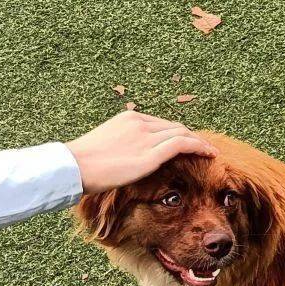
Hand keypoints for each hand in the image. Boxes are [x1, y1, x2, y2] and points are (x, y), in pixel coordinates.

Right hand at [66, 111, 215, 193]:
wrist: (74, 167)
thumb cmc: (82, 163)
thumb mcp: (103, 147)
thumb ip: (120, 147)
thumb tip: (124, 159)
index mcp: (128, 118)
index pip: (160, 124)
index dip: (175, 133)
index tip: (184, 142)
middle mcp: (140, 123)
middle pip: (174, 126)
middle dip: (190, 136)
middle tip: (202, 147)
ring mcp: (146, 136)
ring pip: (182, 134)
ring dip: (198, 142)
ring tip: (210, 151)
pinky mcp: (150, 153)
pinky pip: (182, 145)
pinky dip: (198, 147)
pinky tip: (209, 154)